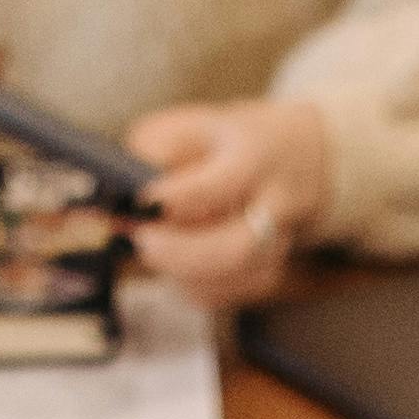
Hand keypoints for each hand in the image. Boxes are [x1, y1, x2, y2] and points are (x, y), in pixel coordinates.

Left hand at [126, 98, 336, 304]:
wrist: (303, 159)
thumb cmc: (236, 143)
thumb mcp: (197, 123)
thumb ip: (155, 148)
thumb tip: (115, 186)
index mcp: (255, 157)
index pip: (218, 185)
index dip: (175, 198)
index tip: (140, 201)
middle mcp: (274, 205)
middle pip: (236, 248)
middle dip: (181, 253)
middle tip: (142, 240)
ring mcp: (276, 245)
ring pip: (230, 278)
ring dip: (182, 271)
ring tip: (153, 247)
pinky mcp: (265, 273)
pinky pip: (224, 295)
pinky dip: (191, 285)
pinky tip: (176, 264)